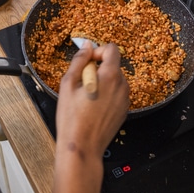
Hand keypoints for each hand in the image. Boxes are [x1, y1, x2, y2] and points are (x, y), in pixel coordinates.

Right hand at [55, 41, 129, 158]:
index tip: (86, 63)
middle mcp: (122, 86)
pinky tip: (93, 107)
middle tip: (81, 84)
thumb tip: (87, 46)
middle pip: (113, 65)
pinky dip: (107, 94)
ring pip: (115, 80)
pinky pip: (116, 94)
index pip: (112, 49)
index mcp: (110, 76)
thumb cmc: (72, 117)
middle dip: (98, 68)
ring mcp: (125, 99)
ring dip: (102, 82)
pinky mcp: (124, 111)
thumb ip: (79, 60)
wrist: (82, 147)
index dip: (97, 52)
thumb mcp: (68, 84)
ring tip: (86, 98)